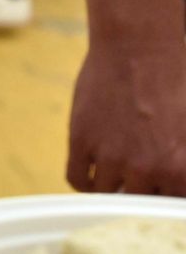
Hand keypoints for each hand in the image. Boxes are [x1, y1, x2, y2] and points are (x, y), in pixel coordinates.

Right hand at [67, 44, 185, 195]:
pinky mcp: (81, 141)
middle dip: (144, 192)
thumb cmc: (178, 78)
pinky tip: (93, 175)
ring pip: (108, 194)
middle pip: (141, 203)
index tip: (163, 192)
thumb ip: (185, 157)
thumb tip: (179, 176)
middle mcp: (147, 168)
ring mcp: (110, 156)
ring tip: (118, 176)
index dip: (168, 198)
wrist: (141, 47)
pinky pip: (78, 180)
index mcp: (182, 168)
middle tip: (144, 179)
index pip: (173, 206)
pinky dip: (85, 183)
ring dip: (113, 188)